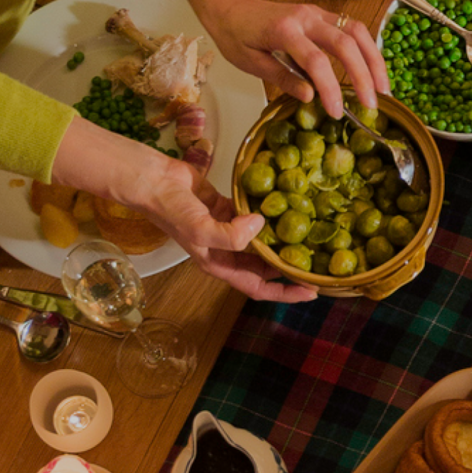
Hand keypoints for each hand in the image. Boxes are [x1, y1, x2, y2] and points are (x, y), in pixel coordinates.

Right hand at [53, 121, 317, 302]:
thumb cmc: (171, 210)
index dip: (284, 292)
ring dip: (281, 240)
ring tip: (310, 234)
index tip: (311, 290)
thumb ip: (231, 236)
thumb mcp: (200, 230)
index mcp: (219, 264)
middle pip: (264, 266)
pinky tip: (289, 206)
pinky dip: (269, 214)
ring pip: (261, 241)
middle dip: (289, 267)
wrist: (153, 180)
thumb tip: (261, 227)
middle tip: (318, 260)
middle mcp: (225, 251)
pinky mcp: (226, 207)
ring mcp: (227, 229)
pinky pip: (253, 215)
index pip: (257, 286)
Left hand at [149, 0, 386, 119]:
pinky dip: (367, 50)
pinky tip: (373, 71)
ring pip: (357, 31)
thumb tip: (310, 97)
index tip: (336, 112)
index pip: (315, 61)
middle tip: (372, 104)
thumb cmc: (236, 35)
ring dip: (373, 60)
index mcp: (283, 30)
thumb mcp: (249, 63)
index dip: (330, 88)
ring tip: (382, 89)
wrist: (231, 6)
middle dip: (363, 75)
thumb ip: (282, 78)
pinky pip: (353, 29)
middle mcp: (305, 17)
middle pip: (345, 43)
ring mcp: (317, 13)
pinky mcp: (324, 15)